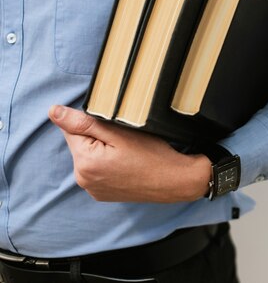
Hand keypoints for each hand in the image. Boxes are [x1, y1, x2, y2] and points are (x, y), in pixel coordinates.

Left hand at [48, 105, 210, 202]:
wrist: (175, 181)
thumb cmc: (152, 155)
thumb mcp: (120, 132)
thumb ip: (84, 123)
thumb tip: (53, 112)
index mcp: (84, 161)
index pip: (73, 129)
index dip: (95, 123)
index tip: (116, 128)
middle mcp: (83, 179)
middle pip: (81, 145)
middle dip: (98, 138)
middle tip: (126, 141)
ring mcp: (93, 189)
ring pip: (89, 158)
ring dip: (103, 151)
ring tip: (129, 154)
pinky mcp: (102, 194)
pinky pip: (97, 171)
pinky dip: (108, 165)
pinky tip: (127, 165)